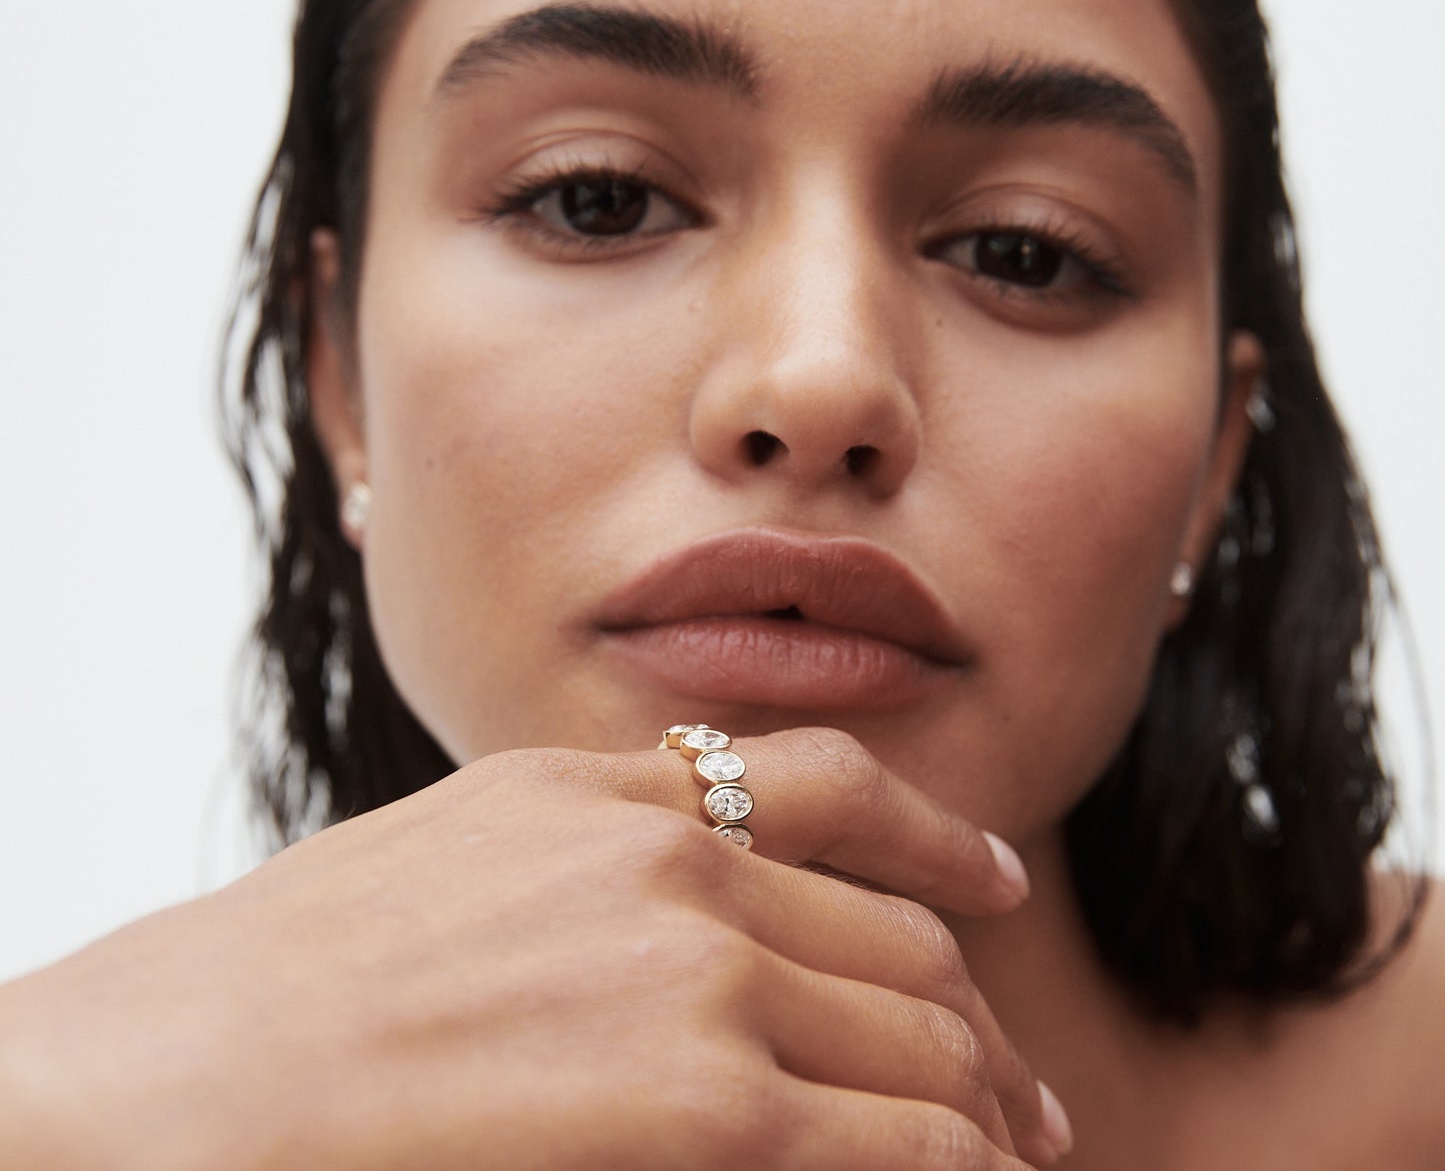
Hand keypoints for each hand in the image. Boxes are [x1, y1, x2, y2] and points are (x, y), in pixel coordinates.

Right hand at [0, 726, 1070, 1169]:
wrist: (188, 1070)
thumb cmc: (289, 976)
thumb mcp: (455, 846)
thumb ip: (589, 842)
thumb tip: (692, 872)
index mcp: (608, 790)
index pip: (830, 788)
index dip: (935, 836)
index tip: (993, 881)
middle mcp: (673, 862)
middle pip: (895, 932)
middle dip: (973, 1012)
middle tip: (1018, 1084)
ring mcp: (696, 972)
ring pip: (912, 1031)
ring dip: (978, 1098)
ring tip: (1016, 1147)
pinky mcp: (703, 1102)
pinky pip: (886, 1136)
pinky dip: (947, 1163)